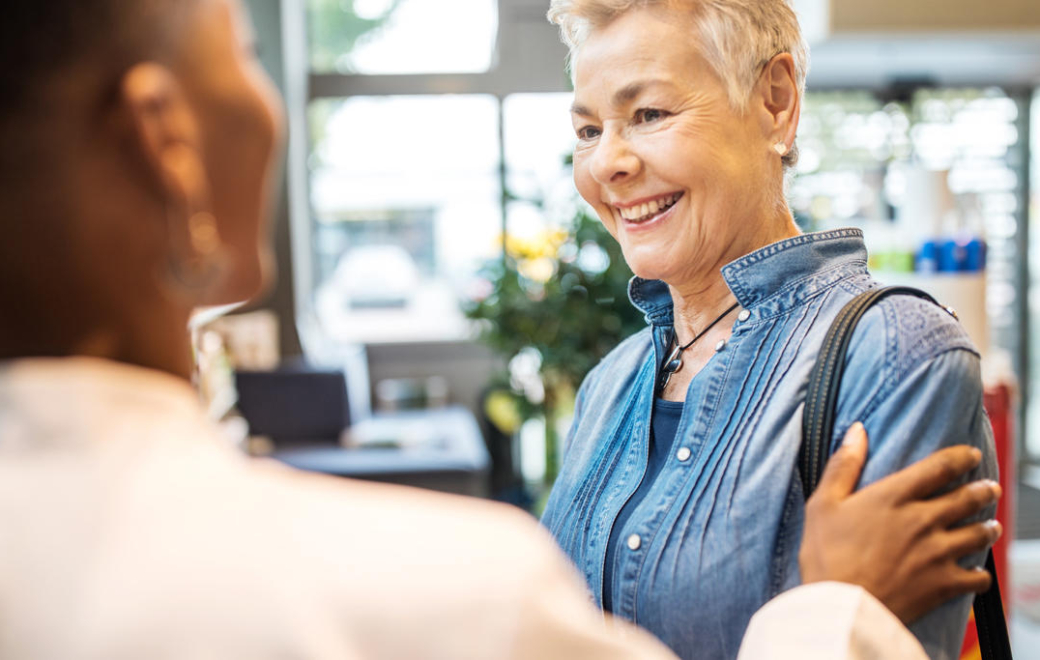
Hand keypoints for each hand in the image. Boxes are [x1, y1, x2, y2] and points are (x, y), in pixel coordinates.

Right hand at [799, 422, 1000, 623]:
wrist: (841, 605)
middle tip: (991, 488)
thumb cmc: (825, 554)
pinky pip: (976, 577)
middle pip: (967, 499)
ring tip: (991, 525)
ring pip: (977, 535)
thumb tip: (857, 430)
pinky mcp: (943, 584)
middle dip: (983, 491)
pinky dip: (981, 574)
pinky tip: (978, 573)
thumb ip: (842, 465)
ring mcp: (937, 553)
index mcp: (894, 497)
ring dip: (987, 528)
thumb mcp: (822, 503)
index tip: (971, 454)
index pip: (939, 467)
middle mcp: (922, 520)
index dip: (960, 457)